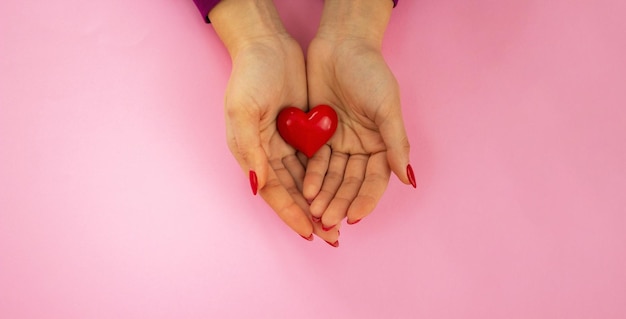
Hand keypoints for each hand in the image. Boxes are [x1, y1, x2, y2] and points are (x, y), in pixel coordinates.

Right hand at [210, 0, 338, 243]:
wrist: (267, 45)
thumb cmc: (249, 76)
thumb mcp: (242, 111)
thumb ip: (249, 149)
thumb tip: (256, 185)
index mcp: (252, 154)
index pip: (274, 193)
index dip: (291, 215)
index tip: (310, 233)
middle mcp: (269, 154)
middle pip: (293, 193)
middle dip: (312, 216)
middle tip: (332, 236)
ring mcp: (288, 143)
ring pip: (308, 181)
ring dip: (322, 201)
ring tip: (341, 221)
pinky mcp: (303, 131)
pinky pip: (318, 160)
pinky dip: (328, 178)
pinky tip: (343, 190)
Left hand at [303, 0, 414, 229]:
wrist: (341, 44)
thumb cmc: (370, 72)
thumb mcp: (386, 106)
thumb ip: (396, 142)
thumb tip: (407, 178)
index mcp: (382, 145)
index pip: (374, 180)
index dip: (365, 199)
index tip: (355, 218)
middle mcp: (361, 148)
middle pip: (351, 183)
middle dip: (340, 203)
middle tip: (327, 221)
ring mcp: (339, 143)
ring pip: (332, 177)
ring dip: (324, 196)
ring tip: (315, 213)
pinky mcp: (318, 135)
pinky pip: (314, 161)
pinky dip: (311, 176)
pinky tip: (305, 190)